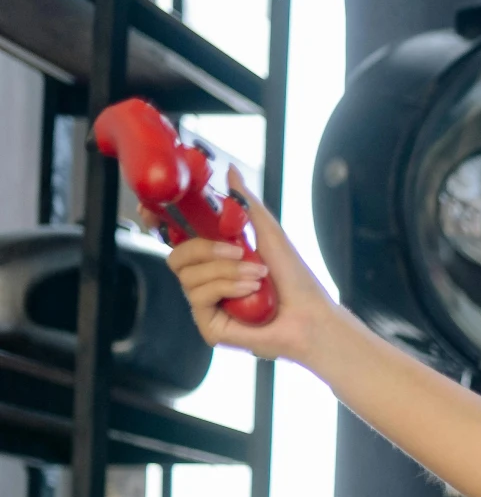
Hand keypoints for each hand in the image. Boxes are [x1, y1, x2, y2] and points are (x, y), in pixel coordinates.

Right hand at [163, 167, 341, 362]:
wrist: (313, 316)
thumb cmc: (296, 279)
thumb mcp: (269, 233)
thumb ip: (244, 203)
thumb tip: (229, 171)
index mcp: (215, 257)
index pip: (175, 239)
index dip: (158, 222)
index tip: (152, 209)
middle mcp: (206, 280)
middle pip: (175, 256)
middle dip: (205, 249)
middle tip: (239, 251)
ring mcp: (206, 305)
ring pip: (188, 276)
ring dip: (226, 270)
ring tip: (258, 276)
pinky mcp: (208, 326)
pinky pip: (199, 297)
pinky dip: (226, 288)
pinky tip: (251, 292)